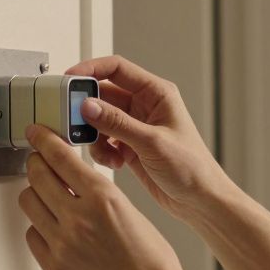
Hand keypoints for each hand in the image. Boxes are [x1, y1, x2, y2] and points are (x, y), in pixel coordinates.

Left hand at [19, 123, 196, 269]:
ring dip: (36, 194)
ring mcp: (62, 243)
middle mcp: (78, 218)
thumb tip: (73, 178)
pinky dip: (39, 227)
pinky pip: (31, 235)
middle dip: (36, 163)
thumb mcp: (130, 209)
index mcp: (102, 197)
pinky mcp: (54, 267)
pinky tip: (53, 227)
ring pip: (28, 202)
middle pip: (37, 175)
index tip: (36, 133)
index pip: (59, 156)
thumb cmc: (152, 260)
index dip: (44, 139)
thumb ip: (98, 193)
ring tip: (48, 197)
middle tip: (39, 162)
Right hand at [67, 55, 232, 222]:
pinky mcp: (129, 145)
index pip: (117, 68)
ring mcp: (135, 126)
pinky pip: (103, 140)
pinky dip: (101, 150)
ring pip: (100, 119)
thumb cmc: (192, 168)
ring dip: (94, 135)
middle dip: (87, 109)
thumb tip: (88, 106)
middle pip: (104, 95)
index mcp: (157, 93)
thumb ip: (117, 123)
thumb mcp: (152, 142)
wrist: (200, 200)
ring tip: (104, 151)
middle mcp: (144, 106)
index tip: (69, 79)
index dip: (91, 69)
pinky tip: (115, 162)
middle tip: (74, 122)